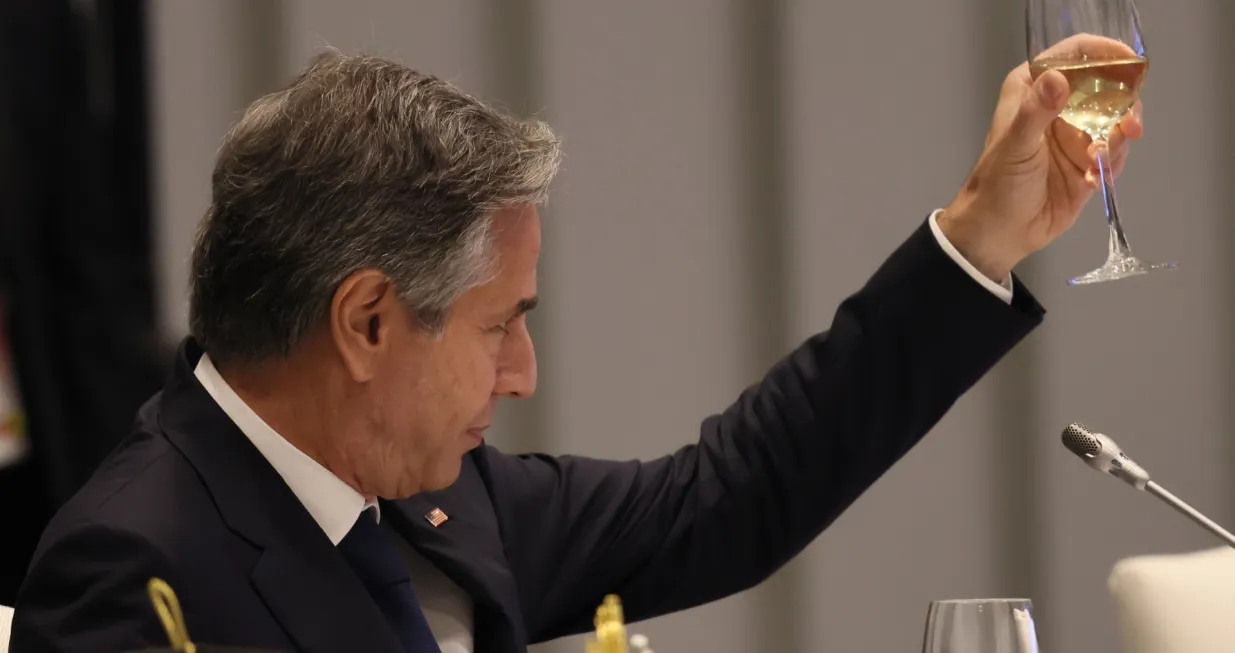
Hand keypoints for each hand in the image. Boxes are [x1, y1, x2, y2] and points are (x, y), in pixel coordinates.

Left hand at [938, 35, 1145, 280]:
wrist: (999, 233)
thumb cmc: (998, 184)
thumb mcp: (1015, 145)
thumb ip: (1036, 111)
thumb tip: (1058, 78)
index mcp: (1034, 89)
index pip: (1073, 55)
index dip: (1103, 53)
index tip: (1129, 63)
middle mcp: (1059, 106)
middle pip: (1107, 86)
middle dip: (1124, 104)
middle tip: (1129, 126)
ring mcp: (1076, 135)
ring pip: (1116, 121)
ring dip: (1116, 140)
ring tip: (1097, 162)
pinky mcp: (1089, 163)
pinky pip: (1114, 153)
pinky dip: (1110, 164)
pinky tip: (1092, 180)